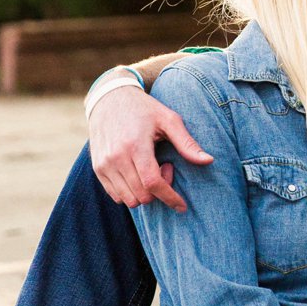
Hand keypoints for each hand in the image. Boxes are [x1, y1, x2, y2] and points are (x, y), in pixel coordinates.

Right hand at [89, 86, 212, 210]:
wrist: (109, 99)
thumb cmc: (144, 109)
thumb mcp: (168, 119)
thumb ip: (187, 143)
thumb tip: (209, 161)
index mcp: (135, 145)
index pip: (153, 183)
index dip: (170, 197)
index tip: (182, 206)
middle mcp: (116, 157)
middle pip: (142, 195)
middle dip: (160, 191)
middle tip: (165, 167)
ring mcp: (104, 165)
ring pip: (128, 200)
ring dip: (145, 193)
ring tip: (151, 169)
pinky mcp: (97, 169)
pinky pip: (116, 196)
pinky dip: (131, 193)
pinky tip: (138, 173)